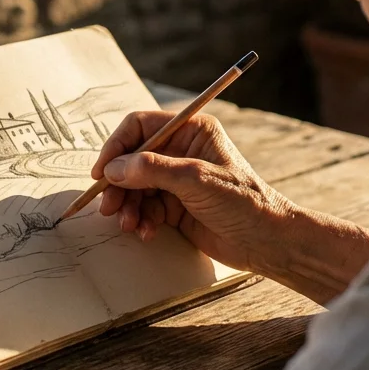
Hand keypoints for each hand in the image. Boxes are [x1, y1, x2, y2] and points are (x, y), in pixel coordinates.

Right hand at [91, 111, 288, 272]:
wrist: (266, 242)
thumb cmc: (243, 202)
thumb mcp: (195, 180)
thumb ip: (152, 169)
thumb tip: (114, 168)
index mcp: (191, 131)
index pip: (140, 127)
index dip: (117, 147)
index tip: (102, 172)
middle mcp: (181, 151)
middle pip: (132, 160)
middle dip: (119, 184)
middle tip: (109, 207)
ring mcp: (177, 179)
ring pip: (135, 187)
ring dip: (127, 206)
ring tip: (128, 224)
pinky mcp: (176, 206)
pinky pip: (145, 208)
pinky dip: (141, 219)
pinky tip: (146, 232)